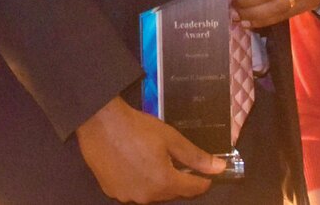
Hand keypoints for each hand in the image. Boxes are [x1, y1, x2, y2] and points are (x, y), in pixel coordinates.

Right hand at [75, 96, 222, 202]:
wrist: (100, 122)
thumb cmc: (137, 127)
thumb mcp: (171, 138)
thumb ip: (195, 156)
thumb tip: (219, 168)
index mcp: (164, 183)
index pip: (192, 189)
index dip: (202, 181)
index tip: (206, 174)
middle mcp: (147, 196)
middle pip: (171, 193)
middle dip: (178, 180)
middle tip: (175, 162)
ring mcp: (128, 196)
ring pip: (151, 194)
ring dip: (157, 182)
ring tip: (152, 161)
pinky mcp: (112, 191)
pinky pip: (132, 191)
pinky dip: (137, 182)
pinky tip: (133, 165)